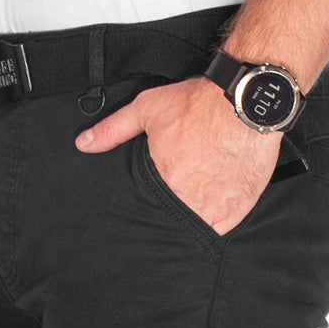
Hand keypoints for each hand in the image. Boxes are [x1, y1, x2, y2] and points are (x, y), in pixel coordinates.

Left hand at [75, 76, 281, 235]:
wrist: (245, 101)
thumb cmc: (197, 104)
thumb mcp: (147, 110)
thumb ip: (113, 130)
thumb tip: (83, 144)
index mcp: (164, 185)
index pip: (152, 211)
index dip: (155, 206)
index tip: (161, 196)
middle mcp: (188, 203)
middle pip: (176, 220)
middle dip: (176, 212)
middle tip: (182, 195)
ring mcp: (215, 210)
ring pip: (201, 226)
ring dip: (199, 217)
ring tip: (201, 197)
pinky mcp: (239, 209)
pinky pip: (225, 225)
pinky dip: (221, 216)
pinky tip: (219, 199)